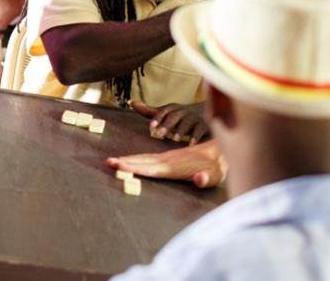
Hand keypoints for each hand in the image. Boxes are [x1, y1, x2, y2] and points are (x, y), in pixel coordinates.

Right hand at [106, 141, 225, 188]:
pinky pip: (149, 158)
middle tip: (109, 163)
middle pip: (144, 162)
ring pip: (144, 159)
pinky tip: (130, 160)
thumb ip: (206, 179)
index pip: (152, 169)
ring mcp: (168, 157)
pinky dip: (137, 158)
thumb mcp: (215, 177)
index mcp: (176, 167)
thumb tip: (199, 179)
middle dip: (126, 163)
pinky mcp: (168, 157)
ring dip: (129, 160)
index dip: (136, 169)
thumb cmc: (217, 168)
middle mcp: (169, 160)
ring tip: (113, 161)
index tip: (121, 167)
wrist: (220, 151)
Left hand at [130, 99, 208, 143]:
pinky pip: (200, 130)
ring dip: (181, 130)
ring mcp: (195, 117)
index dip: (157, 117)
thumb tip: (131, 102)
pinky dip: (196, 137)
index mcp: (172, 109)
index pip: (164, 111)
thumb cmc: (180, 116)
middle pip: (174, 116)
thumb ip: (150, 111)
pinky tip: (191, 145)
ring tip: (175, 139)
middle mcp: (183, 111)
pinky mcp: (205, 124)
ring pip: (187, 123)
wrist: (207, 112)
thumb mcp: (166, 113)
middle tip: (159, 134)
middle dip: (167, 124)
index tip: (151, 126)